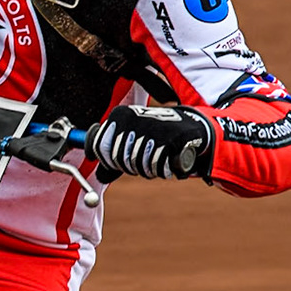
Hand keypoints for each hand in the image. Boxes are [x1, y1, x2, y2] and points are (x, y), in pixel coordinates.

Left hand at [86, 104, 214, 179]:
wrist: (189, 124)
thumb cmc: (156, 132)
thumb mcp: (132, 136)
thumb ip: (114, 153)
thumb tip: (100, 176)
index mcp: (120, 115)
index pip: (101, 146)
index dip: (108, 162)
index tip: (117, 166)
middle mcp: (132, 118)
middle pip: (118, 158)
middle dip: (129, 167)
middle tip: (140, 165)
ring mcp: (150, 127)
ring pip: (136, 163)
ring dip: (145, 170)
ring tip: (153, 163)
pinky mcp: (168, 138)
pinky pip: (155, 164)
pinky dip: (160, 170)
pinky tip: (165, 165)